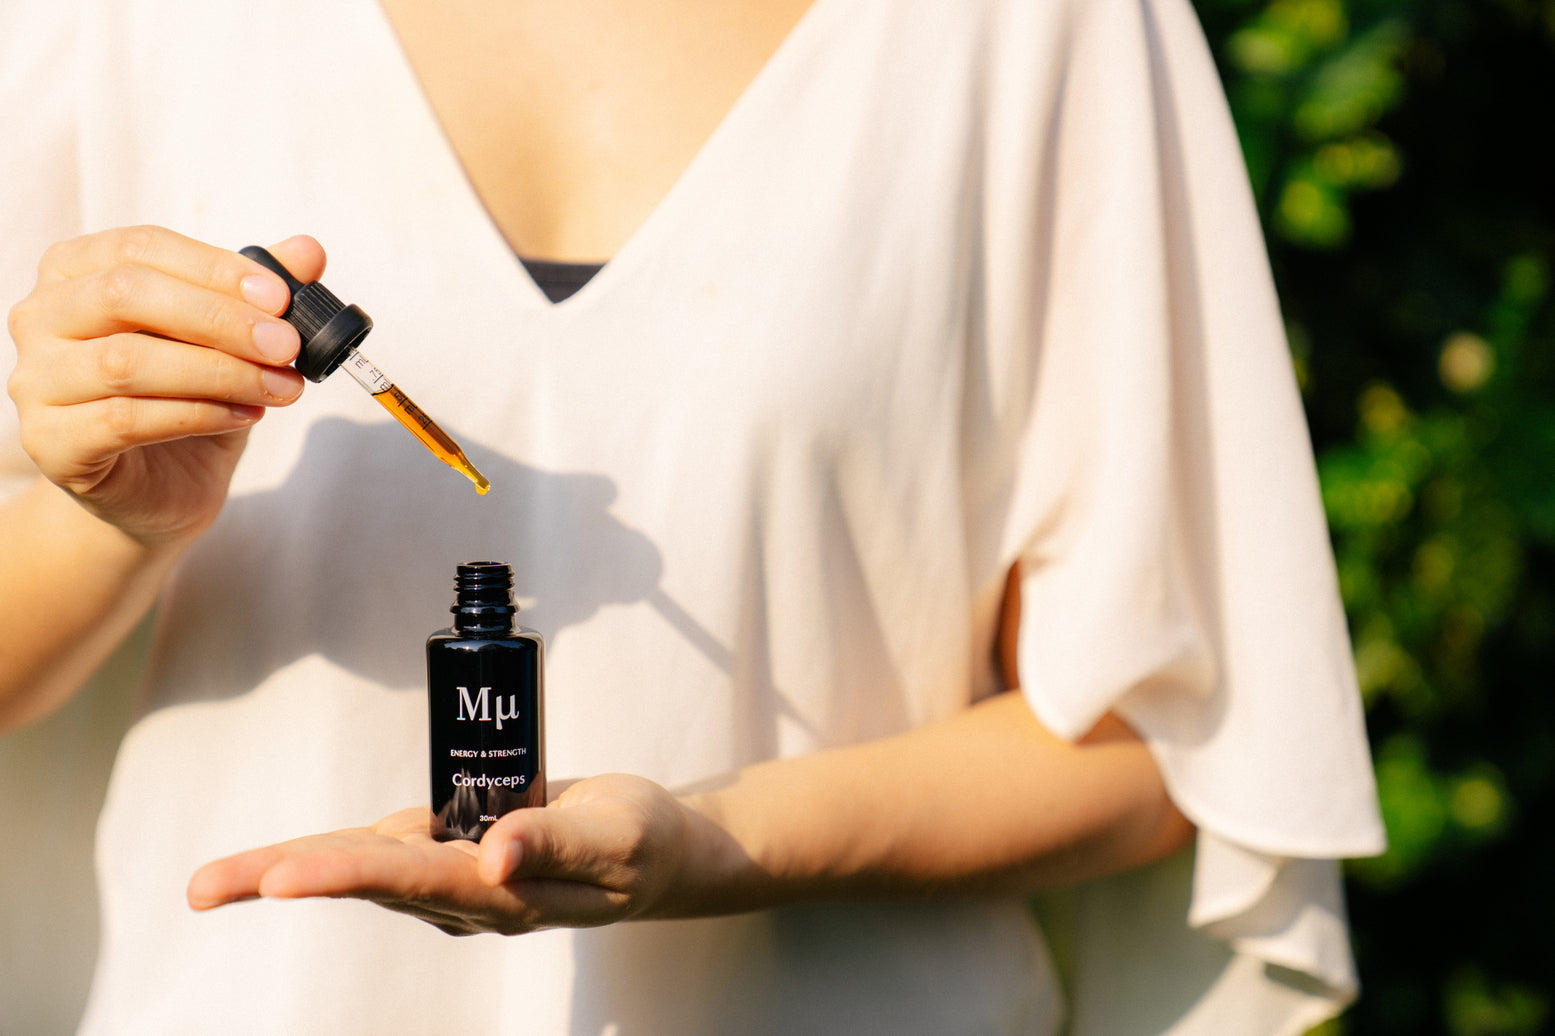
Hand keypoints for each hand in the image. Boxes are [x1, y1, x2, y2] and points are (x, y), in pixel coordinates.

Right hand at [5, 227, 319, 546]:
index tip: (280, 296)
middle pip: (125, 294)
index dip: (215, 267)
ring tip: (281, 387)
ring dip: (220, 372)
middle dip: (220, 318)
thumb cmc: (188, 398)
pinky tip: (246, 416)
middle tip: (287, 344)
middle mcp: (40, 318)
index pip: (140, 247)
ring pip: (127, 361)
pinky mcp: (50, 443)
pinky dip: (198, 414)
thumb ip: (259, 293)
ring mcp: (35, 382)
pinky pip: (124, 420)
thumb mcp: (230, 340)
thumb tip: (308, 251)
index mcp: (75, 271)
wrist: (161, 488)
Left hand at [187, 774, 705, 935]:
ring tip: (212, 886)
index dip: (345, 873)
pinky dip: (329, 851)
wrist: (654, 851)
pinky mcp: (450, 852)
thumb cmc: (641, 841)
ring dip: (286, 869)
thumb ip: (557, 844)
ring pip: (360, 865)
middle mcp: (465, 895)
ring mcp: (454, 878)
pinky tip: (275, 867)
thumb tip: (492, 855)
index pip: (413, 879)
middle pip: (364, 878)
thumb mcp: (618, 836)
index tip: (281, 880)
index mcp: (503, 894)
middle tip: (205, 888)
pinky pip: (379, 849)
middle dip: (282, 878)